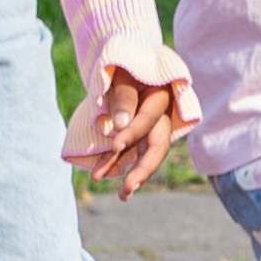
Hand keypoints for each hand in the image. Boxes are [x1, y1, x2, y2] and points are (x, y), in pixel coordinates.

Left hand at [85, 72, 182, 201]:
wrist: (124, 64)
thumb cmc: (123, 65)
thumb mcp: (122, 73)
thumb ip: (124, 96)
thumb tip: (121, 124)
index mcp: (161, 97)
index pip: (149, 120)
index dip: (133, 134)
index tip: (115, 146)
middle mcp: (160, 117)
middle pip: (157, 146)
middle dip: (143, 169)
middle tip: (128, 187)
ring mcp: (149, 127)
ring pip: (144, 154)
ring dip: (133, 175)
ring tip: (122, 196)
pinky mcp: (137, 133)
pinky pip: (128, 151)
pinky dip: (115, 163)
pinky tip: (100, 176)